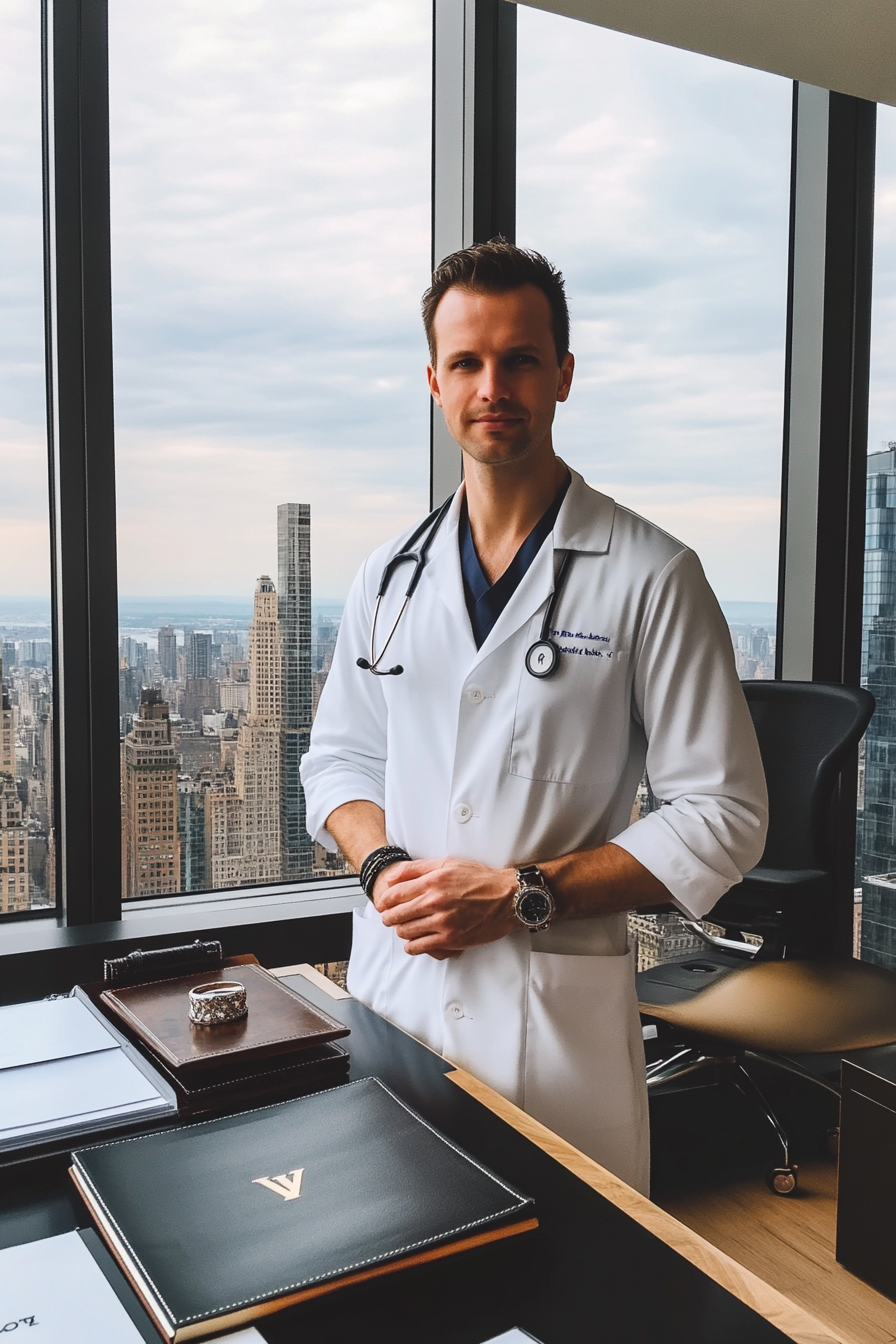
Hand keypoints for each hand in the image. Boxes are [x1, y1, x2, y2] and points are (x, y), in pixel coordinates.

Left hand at [372, 858, 517, 958]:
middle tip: (390, 917)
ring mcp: (443, 922)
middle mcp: (435, 901)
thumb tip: (394, 876)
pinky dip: (412, 945)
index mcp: (433, 880)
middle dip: (389, 917)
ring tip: (404, 927)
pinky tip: (414, 941)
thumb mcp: (448, 863)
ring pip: (405, 931)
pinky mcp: (451, 939)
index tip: (383, 904)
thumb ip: (418, 868)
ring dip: (401, 930)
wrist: (508, 898)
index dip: (385, 900)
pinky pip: (419, 946)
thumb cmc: (481, 879)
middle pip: (396, 914)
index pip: (395, 893)